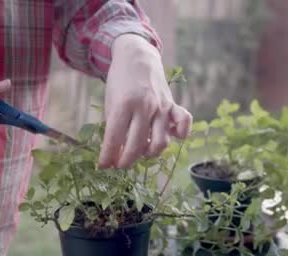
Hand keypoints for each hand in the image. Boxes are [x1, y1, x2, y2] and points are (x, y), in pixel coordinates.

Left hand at [99, 34, 192, 168]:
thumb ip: (114, 127)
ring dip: (149, 154)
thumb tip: (114, 154)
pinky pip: (184, 123)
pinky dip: (181, 134)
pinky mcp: (173, 105)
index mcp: (123, 104)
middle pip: (137, 145)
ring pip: (160, 142)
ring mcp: (161, 106)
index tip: (103, 166)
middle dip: (126, 161)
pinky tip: (171, 137)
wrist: (136, 56)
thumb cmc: (120, 82)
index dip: (107, 156)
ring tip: (140, 152)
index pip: (114, 138)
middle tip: (120, 165)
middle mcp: (144, 106)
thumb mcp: (110, 102)